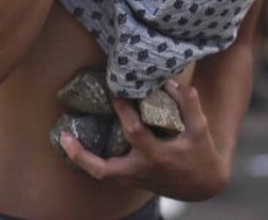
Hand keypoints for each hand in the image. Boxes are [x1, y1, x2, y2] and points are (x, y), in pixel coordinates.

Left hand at [58, 81, 228, 201]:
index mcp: (157, 156)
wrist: (203, 186)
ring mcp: (135, 178)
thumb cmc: (201, 155)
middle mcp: (141, 170)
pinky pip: (108, 171)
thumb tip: (172, 81)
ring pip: (102, 173)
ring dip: (83, 158)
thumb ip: (189, 105)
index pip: (133, 131)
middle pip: (103, 170)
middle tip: (64, 137)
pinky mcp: (133, 180)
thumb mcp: (201, 129)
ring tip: (68, 138)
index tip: (113, 90)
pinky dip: (96, 159)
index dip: (122, 109)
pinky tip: (87, 142)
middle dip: (81, 155)